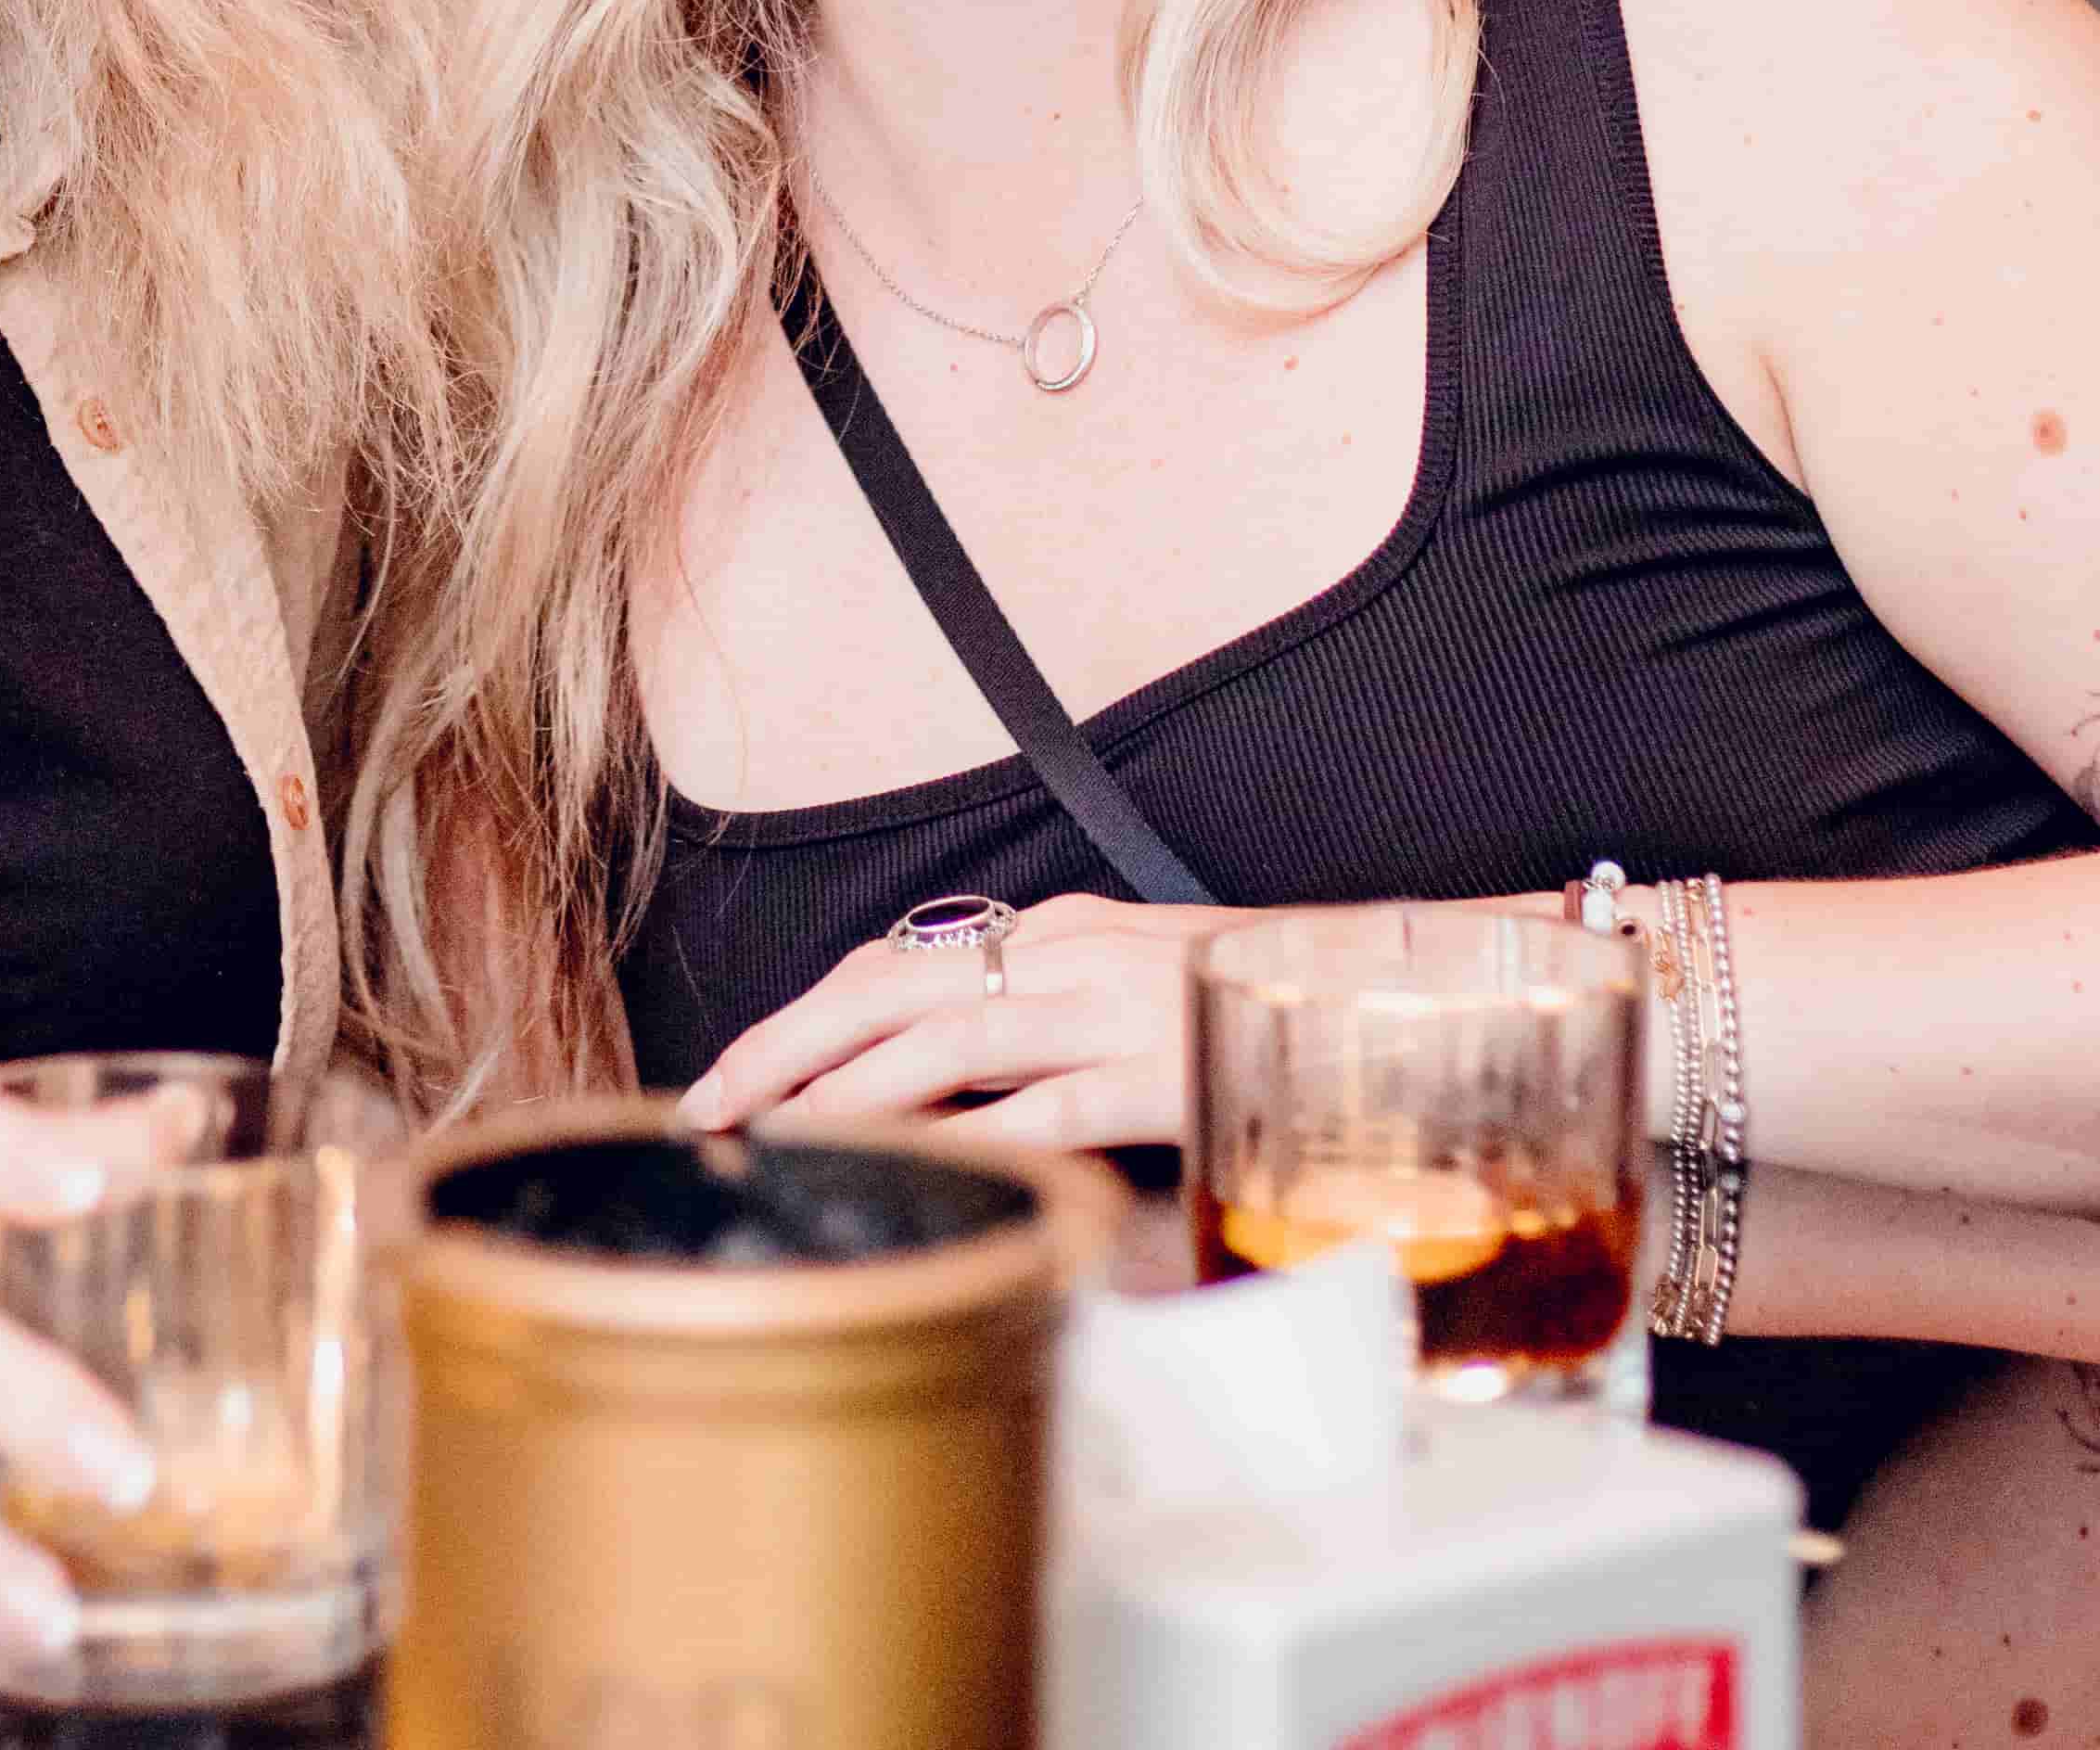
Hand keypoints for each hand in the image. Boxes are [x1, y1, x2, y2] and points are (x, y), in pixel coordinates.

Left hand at [672, 897, 1242, 1150]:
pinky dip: (969, 1135)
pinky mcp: (1163, 1071)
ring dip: (848, 1090)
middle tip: (708, 1104)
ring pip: (947, 1037)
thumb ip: (1044, 1034)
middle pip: (891, 988)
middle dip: (787, 1045)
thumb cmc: (1253, 1010)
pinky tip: (913, 1169)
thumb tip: (947, 1092)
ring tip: (776, 1136)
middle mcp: (1073, 953)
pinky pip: (1044, 1105)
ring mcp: (1117, 1007)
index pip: (897, 965)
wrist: (1390, 995)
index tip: (739, 1069)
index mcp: (1059, 932)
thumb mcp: (1132, 998)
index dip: (806, 1017)